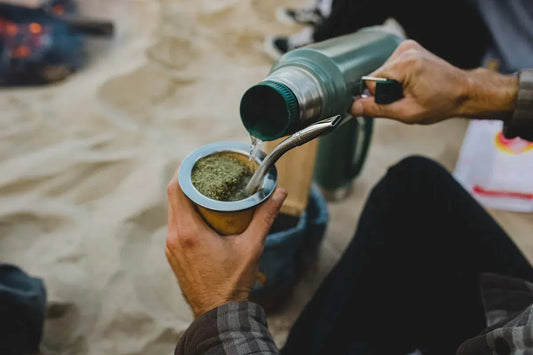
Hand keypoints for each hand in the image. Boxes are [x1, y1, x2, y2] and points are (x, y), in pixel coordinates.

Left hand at [165, 168, 286, 317]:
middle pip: (175, 197)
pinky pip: (176, 225)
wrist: (218, 313)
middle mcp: (174, 237)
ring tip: (208, 190)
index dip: (185, 170)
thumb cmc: (233, 282)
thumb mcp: (252, 246)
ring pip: (174, 211)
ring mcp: (171, 247)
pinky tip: (203, 214)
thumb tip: (280, 193)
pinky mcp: (174, 254)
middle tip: (209, 172)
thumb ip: (264, 216)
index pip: (177, 189)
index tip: (199, 160)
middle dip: (190, 182)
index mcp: (189, 232)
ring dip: (188, 198)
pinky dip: (187, 214)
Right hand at [351, 40, 516, 123]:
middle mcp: (405, 51)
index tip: (399, 103)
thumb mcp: (407, 113)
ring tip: (412, 91)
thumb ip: (377, 109)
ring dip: (392, 85)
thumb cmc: (441, 103)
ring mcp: (408, 47)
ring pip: (382, 72)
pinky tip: (412, 83)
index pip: (372, 83)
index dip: (381, 98)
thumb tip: (353, 108)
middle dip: (386, 91)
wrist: (463, 91)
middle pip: (377, 76)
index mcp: (406, 64)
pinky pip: (390, 67)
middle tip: (408, 98)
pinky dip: (396, 78)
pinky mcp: (409, 48)